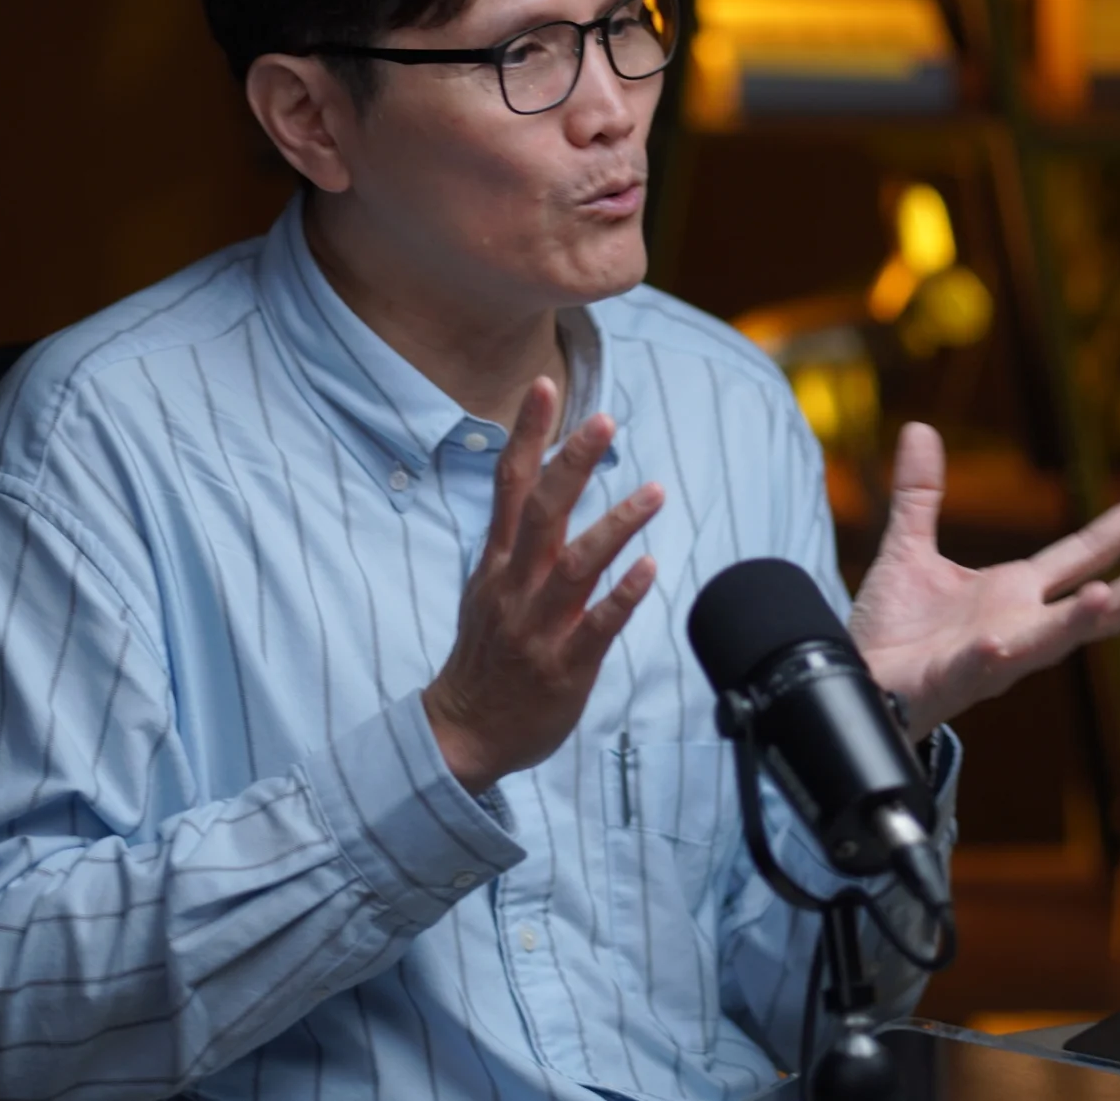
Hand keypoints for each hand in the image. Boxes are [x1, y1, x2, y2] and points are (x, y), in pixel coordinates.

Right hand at [424, 377, 663, 792]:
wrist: (464, 732)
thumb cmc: (486, 657)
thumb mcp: (488, 588)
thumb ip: (517, 542)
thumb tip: (546, 485)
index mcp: (496, 563)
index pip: (508, 484)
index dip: (526, 434)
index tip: (544, 386)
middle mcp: (514, 586)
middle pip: (541, 512)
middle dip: (571, 463)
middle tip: (603, 419)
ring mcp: (537, 626)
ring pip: (573, 565)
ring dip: (615, 526)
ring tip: (655, 492)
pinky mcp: (563, 666)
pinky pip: (595, 625)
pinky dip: (621, 595)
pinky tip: (648, 569)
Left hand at [848, 423, 1119, 738]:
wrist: (854, 680)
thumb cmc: (893, 629)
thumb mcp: (909, 549)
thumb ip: (920, 494)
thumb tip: (921, 429)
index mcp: (1015, 591)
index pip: (1086, 552)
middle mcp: (1019, 625)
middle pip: (1096, 603)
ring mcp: (994, 656)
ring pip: (1049, 642)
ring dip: (1080, 621)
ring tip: (1108, 596)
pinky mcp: (954, 680)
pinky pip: (978, 669)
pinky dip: (993, 656)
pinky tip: (999, 644)